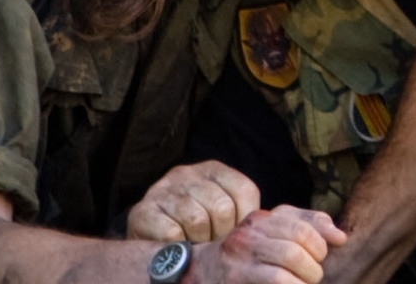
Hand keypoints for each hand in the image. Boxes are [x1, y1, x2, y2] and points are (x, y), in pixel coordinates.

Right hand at [131, 162, 262, 243]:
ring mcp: (162, 189)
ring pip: (197, 219)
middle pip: (222, 207)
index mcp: (213, 169)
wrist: (148, 236)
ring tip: (194, 243)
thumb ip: (244, 212)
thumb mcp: (222, 211)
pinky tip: (176, 244)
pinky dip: (178, 245)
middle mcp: (186, 173)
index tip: (233, 232)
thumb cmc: (196, 228)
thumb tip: (273, 222)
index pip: (244, 191)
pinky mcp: (142, 211)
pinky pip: (171, 232)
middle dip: (221, 234)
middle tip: (212, 243)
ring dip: (199, 241)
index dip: (244, 219)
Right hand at [193, 208, 346, 283]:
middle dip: (315, 261)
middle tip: (312, 274)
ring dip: (307, 276)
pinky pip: (279, 279)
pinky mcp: (239, 278)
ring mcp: (242, 255)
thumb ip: (305, 228)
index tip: (324, 254)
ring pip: (292, 258)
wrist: (200, 273)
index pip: (304, 222)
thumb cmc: (245, 258)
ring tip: (304, 283)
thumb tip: (340, 237)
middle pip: (301, 239)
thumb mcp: (270, 236)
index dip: (322, 239)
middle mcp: (251, 231)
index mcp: (262, 218)